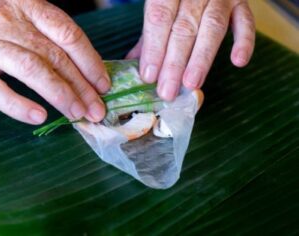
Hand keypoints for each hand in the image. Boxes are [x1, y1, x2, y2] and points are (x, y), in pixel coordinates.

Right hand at [0, 0, 110, 124]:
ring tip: (77, 115)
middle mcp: (11, 21)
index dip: (91, 62)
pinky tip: (39, 116)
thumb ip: (53, 40)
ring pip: (32, 68)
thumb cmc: (1, 25)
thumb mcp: (27, 21)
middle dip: (81, 86)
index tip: (104, 86)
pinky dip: (18, 104)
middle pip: (55, 56)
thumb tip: (89, 75)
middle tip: (96, 110)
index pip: (69, 35)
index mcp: (31, 8)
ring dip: (60, 95)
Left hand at [127, 0, 254, 100]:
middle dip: (174, 63)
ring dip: (201, 59)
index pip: (159, 18)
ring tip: (191, 84)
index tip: (149, 76)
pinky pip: (246, 21)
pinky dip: (244, 41)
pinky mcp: (240, 2)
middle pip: (184, 28)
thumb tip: (134, 66)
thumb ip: (148, 36)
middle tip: (167, 91)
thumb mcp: (158, 8)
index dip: (154, 49)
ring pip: (213, 27)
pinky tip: (238, 61)